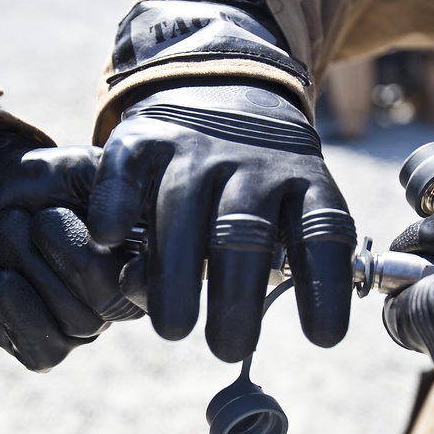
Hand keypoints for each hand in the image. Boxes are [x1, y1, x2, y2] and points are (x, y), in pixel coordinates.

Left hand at [0, 125, 142, 370]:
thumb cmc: (31, 180)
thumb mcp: (76, 167)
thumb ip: (116, 184)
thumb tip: (135, 213)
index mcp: (138, 254)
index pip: (160, 278)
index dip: (142, 271)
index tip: (115, 248)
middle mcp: (117, 294)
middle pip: (114, 300)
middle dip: (73, 256)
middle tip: (39, 218)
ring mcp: (79, 324)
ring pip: (78, 322)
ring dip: (35, 270)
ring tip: (6, 228)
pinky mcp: (40, 346)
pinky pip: (45, 349)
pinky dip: (21, 313)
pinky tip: (1, 283)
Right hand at [87, 78, 355, 362]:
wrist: (219, 85)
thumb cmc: (255, 179)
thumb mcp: (287, 203)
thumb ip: (265, 262)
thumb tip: (218, 325)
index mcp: (303, 181)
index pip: (322, 232)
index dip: (324, 285)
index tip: (323, 338)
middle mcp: (252, 164)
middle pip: (245, 232)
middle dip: (238, 297)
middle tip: (228, 348)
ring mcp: (196, 149)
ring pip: (184, 210)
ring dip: (177, 273)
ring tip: (174, 328)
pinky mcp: (145, 138)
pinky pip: (128, 171)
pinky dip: (116, 203)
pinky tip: (109, 239)